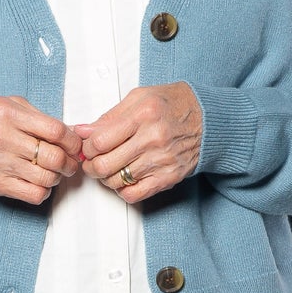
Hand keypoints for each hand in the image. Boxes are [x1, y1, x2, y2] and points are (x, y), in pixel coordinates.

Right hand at [0, 95, 82, 204]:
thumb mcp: (8, 105)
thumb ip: (39, 118)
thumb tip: (72, 135)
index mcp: (7, 113)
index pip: (55, 131)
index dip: (73, 141)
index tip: (75, 146)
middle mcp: (1, 137)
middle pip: (53, 157)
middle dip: (69, 163)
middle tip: (70, 163)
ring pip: (45, 178)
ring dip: (57, 177)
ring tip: (54, 172)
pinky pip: (32, 194)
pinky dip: (42, 191)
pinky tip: (39, 182)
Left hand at [74, 82, 202, 202]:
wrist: (208, 120)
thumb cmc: (173, 105)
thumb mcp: (140, 97)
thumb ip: (109, 116)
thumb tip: (82, 131)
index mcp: (143, 115)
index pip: (100, 141)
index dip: (87, 147)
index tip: (88, 146)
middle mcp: (153, 139)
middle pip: (105, 165)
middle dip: (91, 165)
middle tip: (92, 161)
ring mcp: (161, 161)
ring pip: (116, 181)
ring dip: (105, 178)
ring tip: (109, 168)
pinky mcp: (168, 178)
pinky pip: (134, 195)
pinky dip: (122, 190)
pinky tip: (124, 178)